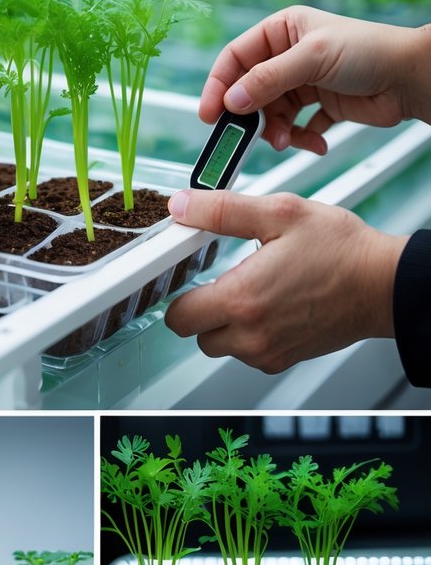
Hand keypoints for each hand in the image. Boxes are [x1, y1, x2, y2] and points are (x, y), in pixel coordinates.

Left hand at [165, 188, 407, 372]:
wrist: (385, 284)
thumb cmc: (342, 251)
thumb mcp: (279, 213)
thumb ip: (223, 211)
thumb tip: (183, 206)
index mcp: (243, 299)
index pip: (179, 317)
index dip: (178, 293)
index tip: (188, 275)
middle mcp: (253, 334)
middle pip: (196, 335)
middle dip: (201, 309)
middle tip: (223, 280)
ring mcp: (270, 351)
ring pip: (223, 346)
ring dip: (226, 323)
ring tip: (254, 287)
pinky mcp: (287, 358)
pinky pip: (250, 352)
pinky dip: (251, 333)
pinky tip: (271, 303)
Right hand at [199, 5, 429, 153]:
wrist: (412, 77)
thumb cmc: (369, 50)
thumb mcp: (312, 59)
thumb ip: (268, 80)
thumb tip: (232, 100)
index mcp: (281, 30)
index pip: (236, 57)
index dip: (219, 84)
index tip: (210, 112)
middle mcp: (288, 55)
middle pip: (250, 90)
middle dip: (251, 115)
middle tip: (245, 137)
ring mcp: (304, 82)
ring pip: (273, 113)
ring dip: (277, 131)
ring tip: (287, 141)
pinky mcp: (321, 106)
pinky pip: (298, 127)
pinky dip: (302, 138)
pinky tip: (314, 142)